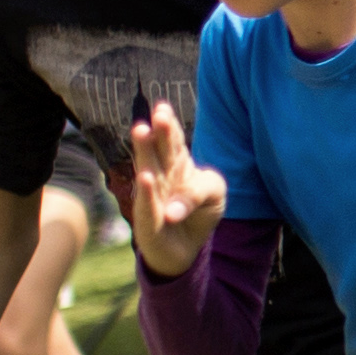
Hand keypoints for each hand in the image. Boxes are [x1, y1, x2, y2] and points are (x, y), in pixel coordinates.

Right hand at [117, 101, 224, 276]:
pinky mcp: (148, 221)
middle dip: (157, 133)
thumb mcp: (214, 193)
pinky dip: (146, 193)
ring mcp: (151, 197)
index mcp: (177, 163)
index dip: (168, 126)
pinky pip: (148, 206)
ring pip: (148, 172)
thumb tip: (173, 209)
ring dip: (145, 152)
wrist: (187, 246)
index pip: (173, 141)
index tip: (162, 109)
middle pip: (159, 151)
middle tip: (157, 115)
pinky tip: (144, 177)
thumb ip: (200, 191)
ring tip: (141, 131)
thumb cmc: (199, 211)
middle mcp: (160, 176)